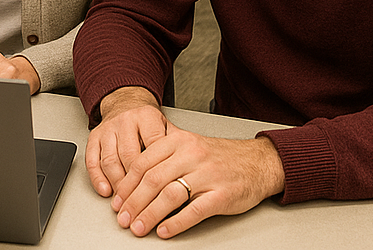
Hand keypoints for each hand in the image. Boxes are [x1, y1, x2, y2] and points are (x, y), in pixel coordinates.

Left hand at [87, 89, 284, 237]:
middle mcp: (190, 154)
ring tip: (138, 227)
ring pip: (170, 195)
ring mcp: (206, 174)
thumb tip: (132, 180)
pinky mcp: (221, 195)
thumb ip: (163, 157)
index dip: (126, 184)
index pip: (143, 162)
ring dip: (150, 214)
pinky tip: (164, 232)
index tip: (116, 201)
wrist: (256, 162)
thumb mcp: (188, 146)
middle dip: (133, 202)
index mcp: (178, 140)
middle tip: (122, 218)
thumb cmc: (218, 157)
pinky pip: (194, 210)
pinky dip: (176, 223)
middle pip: (152, 179)